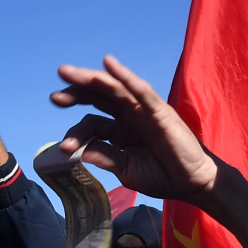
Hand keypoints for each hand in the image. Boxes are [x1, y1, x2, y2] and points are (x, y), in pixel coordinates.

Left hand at [50, 56, 222, 205]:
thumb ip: (105, 157)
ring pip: (114, 88)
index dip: (76, 132)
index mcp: (119, 129)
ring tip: (68, 72)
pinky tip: (109, 64)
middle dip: (75, 92)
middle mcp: (129, 115)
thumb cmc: (162, 175)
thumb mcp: (126, 170)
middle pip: (98, 96)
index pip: (92, 123)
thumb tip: (79, 151)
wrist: (192, 183)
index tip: (64, 147)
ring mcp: (143, 110)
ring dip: (91, 78)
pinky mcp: (159, 110)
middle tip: (54, 96)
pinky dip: (125, 76)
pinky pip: (140, 90)